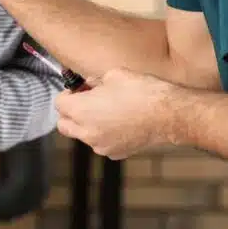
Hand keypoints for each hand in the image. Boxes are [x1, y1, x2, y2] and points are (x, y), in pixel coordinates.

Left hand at [55, 68, 177, 159]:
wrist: (168, 115)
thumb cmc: (142, 92)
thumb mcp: (114, 75)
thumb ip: (95, 81)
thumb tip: (90, 84)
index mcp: (82, 111)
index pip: (59, 104)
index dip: (68, 94)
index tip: (79, 89)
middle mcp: (87, 132)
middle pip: (64, 125)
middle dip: (70, 112)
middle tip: (86, 100)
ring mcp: (101, 146)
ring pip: (82, 135)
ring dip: (87, 124)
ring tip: (107, 110)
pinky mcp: (115, 153)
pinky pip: (100, 143)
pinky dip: (103, 133)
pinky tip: (120, 122)